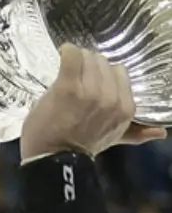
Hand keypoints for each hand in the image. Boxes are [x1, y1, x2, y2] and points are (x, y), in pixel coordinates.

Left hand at [20, 44, 165, 161]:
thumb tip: (161, 133)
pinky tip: (61, 56)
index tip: (90, 85)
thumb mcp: (112, 138)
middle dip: (89, 68)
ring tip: (67, 75)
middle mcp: (112, 98)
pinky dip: (65, 52)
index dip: (102, 76)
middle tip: (77, 81)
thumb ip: (136, 133)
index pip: (119, 71)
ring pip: (88, 57)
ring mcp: (90, 91)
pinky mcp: (68, 86)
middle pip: (103, 61)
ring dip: (76, 61)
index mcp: (126, 108)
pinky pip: (72, 55)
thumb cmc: (80, 147)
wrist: (52, 161)